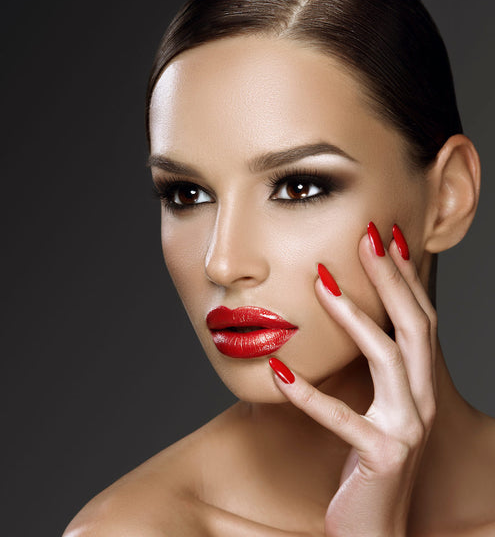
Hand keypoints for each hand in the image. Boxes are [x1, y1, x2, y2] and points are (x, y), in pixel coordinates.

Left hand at [269, 222, 437, 536]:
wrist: (376, 528)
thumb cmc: (369, 459)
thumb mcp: (378, 404)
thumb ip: (374, 366)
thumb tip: (352, 316)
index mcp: (420, 385)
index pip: (421, 319)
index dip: (408, 277)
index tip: (388, 237)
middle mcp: (423, 402)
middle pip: (415, 326)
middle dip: (392, 277)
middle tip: (368, 236)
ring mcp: (407, 429)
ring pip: (387, 358)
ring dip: (355, 315)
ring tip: (322, 281)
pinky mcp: (381, 457)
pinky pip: (341, 419)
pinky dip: (309, 393)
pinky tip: (279, 369)